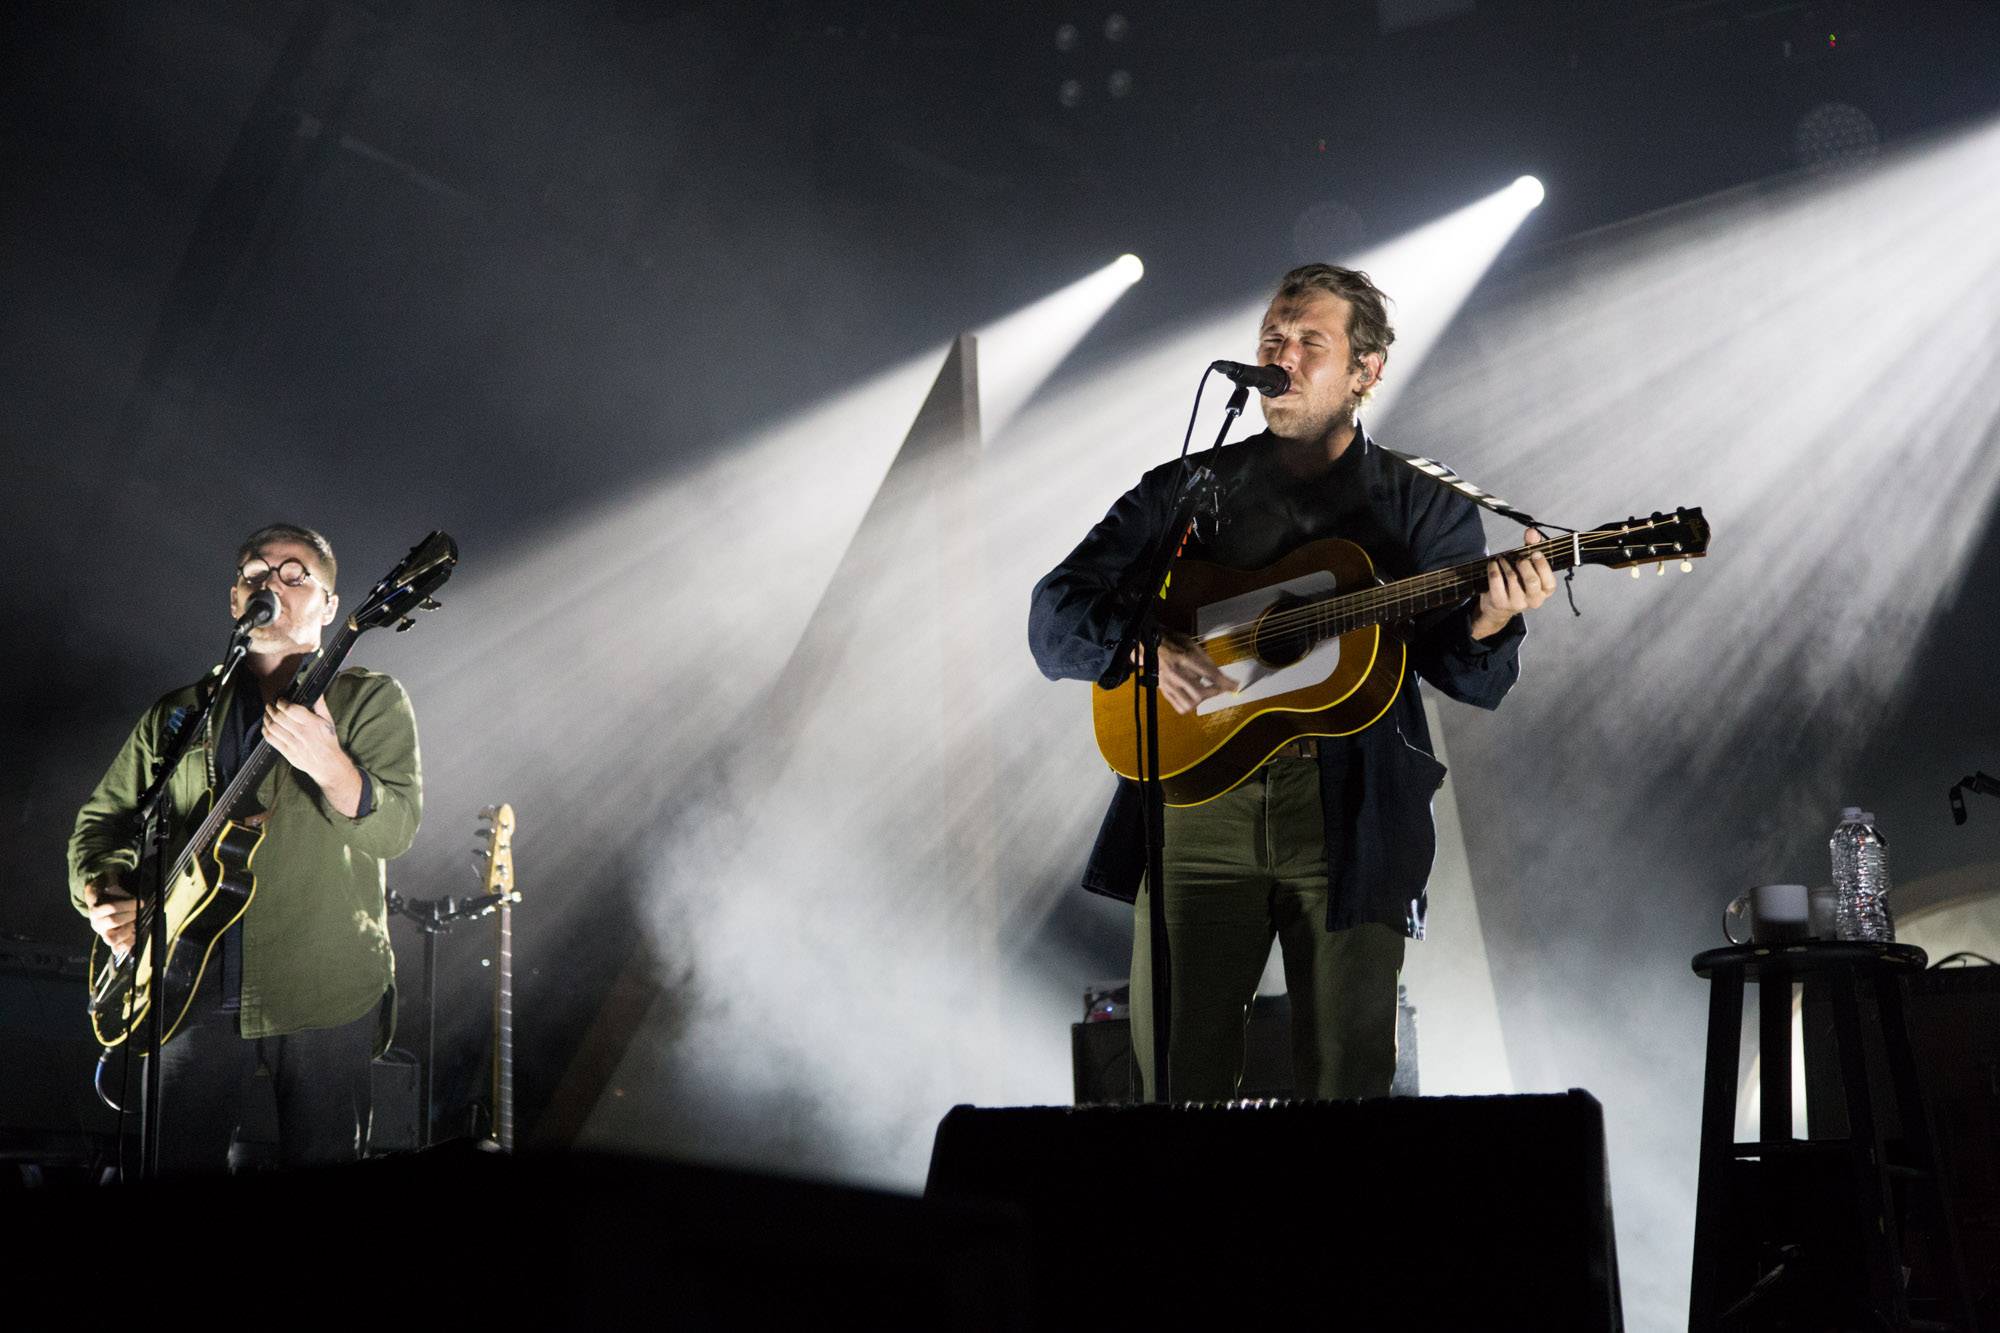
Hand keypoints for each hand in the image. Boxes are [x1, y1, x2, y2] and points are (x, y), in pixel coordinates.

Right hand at [82, 878, 136, 955]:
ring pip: (112, 939)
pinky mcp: (110, 942)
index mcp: (96, 910)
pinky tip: (134, 936)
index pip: (111, 907)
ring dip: (127, 931)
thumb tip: (134, 899)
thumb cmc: (113, 898)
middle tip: (137, 911)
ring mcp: (103, 934)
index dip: (127, 905)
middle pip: (113, 921)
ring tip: (133, 924)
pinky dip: (127, 944)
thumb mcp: (113, 891)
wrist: (104, 906)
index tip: (138, 902)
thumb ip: (119, 893)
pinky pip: (116, 949)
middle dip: (129, 916)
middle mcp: (97, 924)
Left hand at [264, 696, 364, 815]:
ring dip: (266, 718)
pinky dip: (265, 731)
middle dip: (271, 708)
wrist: (328, 764)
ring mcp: (294, 744)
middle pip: (279, 717)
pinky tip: (266, 726)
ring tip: (267, 714)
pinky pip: (271, 740)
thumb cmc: (329, 741)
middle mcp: (302, 733)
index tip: (280, 700)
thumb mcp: (328, 721)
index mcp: (313, 723)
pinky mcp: (287, 752)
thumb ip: (321, 705)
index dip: (282, 702)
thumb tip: (317, 691)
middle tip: (270, 705)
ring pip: (273, 728)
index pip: (291, 709)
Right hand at [1142, 634, 1235, 714]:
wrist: (1149, 646)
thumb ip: (1205, 659)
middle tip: (1219, 688)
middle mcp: (1176, 673)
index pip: (1209, 674)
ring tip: (1205, 693)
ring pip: (1189, 704)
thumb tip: (1220, 675)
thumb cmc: (1172, 642)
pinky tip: (1193, 698)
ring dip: (1201, 700)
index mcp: (1185, 658)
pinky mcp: (1164, 691)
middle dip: (1214, 693)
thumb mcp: (1191, 644)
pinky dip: (1190, 705)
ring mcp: (1169, 684)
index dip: (1225, 682)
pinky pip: (1179, 707)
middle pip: (1200, 693)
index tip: (1235, 686)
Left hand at [1471, 527, 1555, 639]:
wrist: (1498, 608)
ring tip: (1502, 558)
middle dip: (1524, 565)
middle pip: (1532, 581)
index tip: (1535, 553)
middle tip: (1519, 558)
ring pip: (1512, 577)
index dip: (1542, 566)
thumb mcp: (1529, 566)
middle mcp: (1534, 600)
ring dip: (1506, 563)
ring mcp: (1516, 603)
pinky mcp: (1500, 602)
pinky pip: (1496, 580)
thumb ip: (1532, 547)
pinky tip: (1493, 563)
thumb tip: (1532, 532)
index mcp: (1545, 591)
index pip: (1549, 582)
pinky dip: (1494, 568)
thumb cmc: (1518, 582)